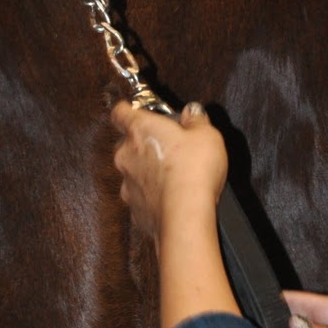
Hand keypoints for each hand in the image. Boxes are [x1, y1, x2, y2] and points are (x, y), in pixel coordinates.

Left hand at [111, 100, 227, 241]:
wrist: (185, 217)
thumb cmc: (192, 171)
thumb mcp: (206, 134)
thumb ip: (196, 119)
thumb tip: (193, 113)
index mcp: (140, 128)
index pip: (121, 111)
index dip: (128, 110)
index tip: (137, 110)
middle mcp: (127, 155)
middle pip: (126, 143)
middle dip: (144, 145)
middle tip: (168, 147)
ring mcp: (128, 185)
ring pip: (133, 172)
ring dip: (147, 173)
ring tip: (173, 177)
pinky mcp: (135, 210)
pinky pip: (141, 198)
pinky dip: (152, 197)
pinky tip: (171, 199)